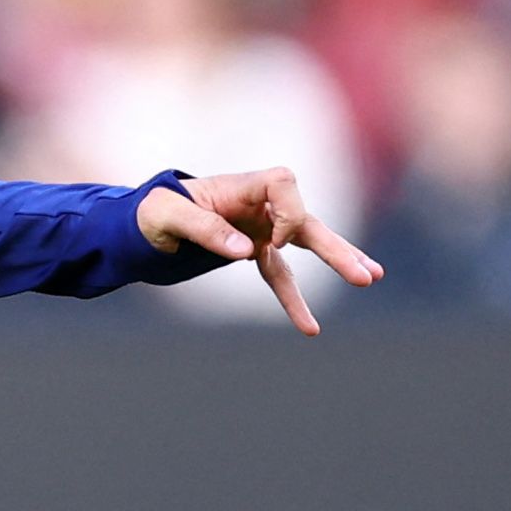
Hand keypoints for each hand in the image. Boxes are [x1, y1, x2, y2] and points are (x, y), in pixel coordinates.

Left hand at [136, 167, 381, 335]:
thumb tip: (246, 251)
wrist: (139, 224)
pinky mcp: (255, 249)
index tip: (271, 240)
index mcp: (239, 187)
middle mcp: (257, 205)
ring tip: (371, 278)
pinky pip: (280, 276)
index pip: (282, 182)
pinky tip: (310, 328)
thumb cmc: (150, 212)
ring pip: (306, 245)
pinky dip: (294, 300)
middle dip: (335, 249)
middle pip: (306, 220)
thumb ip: (204, 229)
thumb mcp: (166, 217)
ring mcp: (260, 228)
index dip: (288, 210)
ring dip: (337, 262)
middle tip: (366, 274)